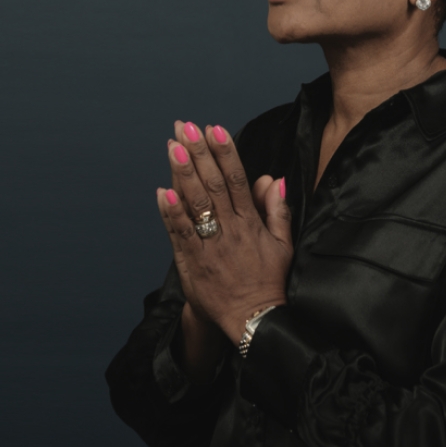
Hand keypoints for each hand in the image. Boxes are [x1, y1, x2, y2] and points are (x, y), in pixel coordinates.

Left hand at [157, 121, 292, 343]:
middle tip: (186, 127)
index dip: (226, 153)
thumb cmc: (268, 280)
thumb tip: (274, 179)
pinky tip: (162, 191)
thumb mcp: (283, 244)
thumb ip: (277, 210)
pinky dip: (170, 212)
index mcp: (252, 223)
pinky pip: (180, 234)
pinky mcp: (193, 262)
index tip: (215, 129)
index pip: (237, 180)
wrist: (253, 319)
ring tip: (172, 147)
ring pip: (195, 204)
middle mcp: (230, 230)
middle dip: (199, 153)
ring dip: (183, 174)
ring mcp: (210, 246)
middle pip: (213, 185)